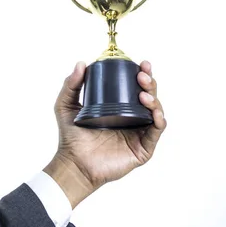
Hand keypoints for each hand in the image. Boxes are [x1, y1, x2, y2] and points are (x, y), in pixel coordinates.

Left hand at [44, 61, 166, 208]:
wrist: (74, 163)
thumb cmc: (71, 137)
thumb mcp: (66, 105)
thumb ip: (71, 84)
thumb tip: (81, 63)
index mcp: (118, 107)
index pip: (134, 87)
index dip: (142, 74)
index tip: (141, 64)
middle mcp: (131, 118)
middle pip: (149, 96)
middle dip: (150, 83)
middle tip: (142, 76)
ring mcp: (138, 133)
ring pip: (156, 112)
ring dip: (154, 100)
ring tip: (144, 95)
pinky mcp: (142, 149)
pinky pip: (156, 132)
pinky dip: (159, 121)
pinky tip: (154, 113)